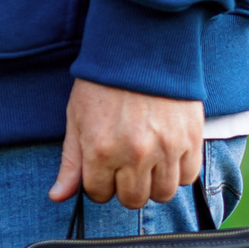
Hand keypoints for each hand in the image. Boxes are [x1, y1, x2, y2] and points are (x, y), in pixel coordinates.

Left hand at [50, 79, 203, 209]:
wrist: (141, 48)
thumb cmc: (104, 83)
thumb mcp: (77, 119)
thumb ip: (71, 163)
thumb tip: (58, 197)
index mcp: (101, 150)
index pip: (98, 194)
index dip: (98, 182)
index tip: (102, 168)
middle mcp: (134, 154)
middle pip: (132, 199)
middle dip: (124, 186)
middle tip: (124, 165)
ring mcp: (165, 149)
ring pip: (162, 194)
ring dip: (153, 183)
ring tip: (147, 161)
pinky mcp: (190, 140)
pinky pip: (188, 177)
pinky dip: (178, 172)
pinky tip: (167, 154)